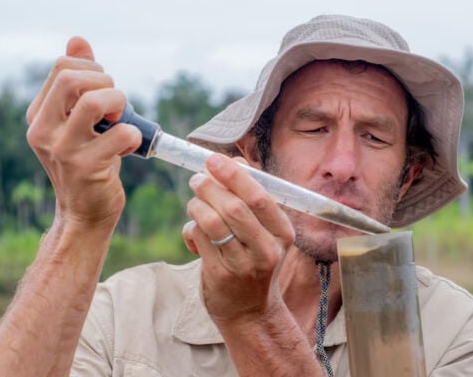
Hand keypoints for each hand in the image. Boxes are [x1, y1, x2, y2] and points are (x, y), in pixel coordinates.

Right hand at [26, 37, 140, 231]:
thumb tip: (77, 40)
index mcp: (39, 115)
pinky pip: (121, 134)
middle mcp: (43, 131)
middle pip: (71, 78)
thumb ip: (77, 81)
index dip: (93, 69)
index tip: (104, 89)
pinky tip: (127, 148)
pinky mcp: (85, 168)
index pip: (62, 66)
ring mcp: (62, 150)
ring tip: (121, 121)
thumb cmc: (88, 160)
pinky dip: (133, 137)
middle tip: (116, 105)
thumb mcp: (77, 120)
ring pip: (95, 101)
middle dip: (106, 81)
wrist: (85, 212)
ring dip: (120, 104)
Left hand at [183, 154, 294, 322]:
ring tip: (194, 203)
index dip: (233, 175)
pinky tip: (193, 231)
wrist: (251, 311)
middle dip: (210, 188)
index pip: (259, 197)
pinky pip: (199, 239)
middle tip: (197, 179)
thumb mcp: (265, 232)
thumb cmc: (255, 260)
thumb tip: (235, 161)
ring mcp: (243, 265)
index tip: (213, 160)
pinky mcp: (219, 275)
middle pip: (234, 208)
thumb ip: (252, 197)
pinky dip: (190, 228)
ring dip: (197, 206)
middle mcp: (267, 250)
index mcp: (282, 233)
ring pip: (212, 223)